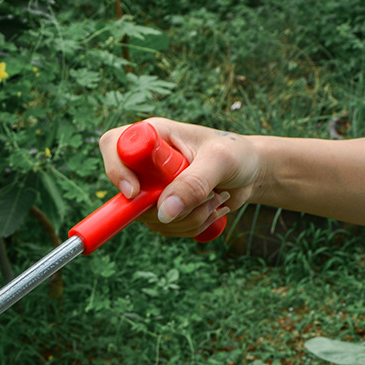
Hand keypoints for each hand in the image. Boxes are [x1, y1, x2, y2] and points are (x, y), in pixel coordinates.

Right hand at [99, 117, 262, 237]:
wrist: (251, 172)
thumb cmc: (236, 154)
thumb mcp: (219, 163)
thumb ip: (193, 184)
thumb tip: (163, 212)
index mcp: (152, 136)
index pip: (113, 145)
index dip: (116, 170)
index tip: (136, 192)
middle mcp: (145, 161)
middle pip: (129, 193)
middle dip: (166, 205)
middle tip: (204, 195)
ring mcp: (151, 187)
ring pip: (149, 217)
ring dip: (186, 218)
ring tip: (214, 199)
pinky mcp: (162, 207)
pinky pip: (163, 228)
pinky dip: (189, 226)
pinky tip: (210, 209)